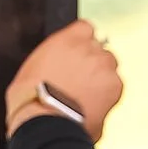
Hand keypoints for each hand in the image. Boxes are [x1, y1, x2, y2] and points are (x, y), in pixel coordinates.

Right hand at [8, 20, 120, 143]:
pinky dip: (108, 96)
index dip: (83, 44)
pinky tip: (92, 106)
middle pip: (100, 49)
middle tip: (81, 82)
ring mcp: (104, 66)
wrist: (44, 120)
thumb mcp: (33, 67)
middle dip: (93, 64)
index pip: (85, 28)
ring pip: (110, 68)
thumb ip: (53, 59)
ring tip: (87, 97)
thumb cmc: (31, 98)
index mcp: (67, 39)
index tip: (79, 55)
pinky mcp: (115, 85)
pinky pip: (116, 87)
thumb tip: (56, 67)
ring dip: (102, 79)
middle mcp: (89, 48)